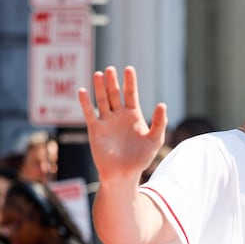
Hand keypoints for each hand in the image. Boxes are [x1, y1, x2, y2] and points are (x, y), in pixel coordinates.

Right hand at [78, 66, 167, 184]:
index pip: (131, 94)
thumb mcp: (154, 140)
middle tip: (111, 70)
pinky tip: (82, 91)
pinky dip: (85, 103)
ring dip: (100, 87)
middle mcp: (119, 115)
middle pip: (114, 94)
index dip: (130, 82)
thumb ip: (160, 123)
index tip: (128, 69)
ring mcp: (106, 121)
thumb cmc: (140, 159)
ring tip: (99, 74)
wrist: (123, 174)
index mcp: (133, 115)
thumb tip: (162, 104)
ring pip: (102, 100)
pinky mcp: (95, 129)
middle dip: (113, 82)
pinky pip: (89, 113)